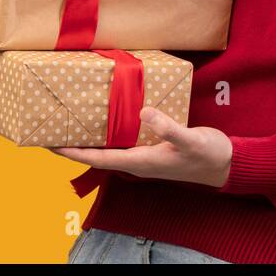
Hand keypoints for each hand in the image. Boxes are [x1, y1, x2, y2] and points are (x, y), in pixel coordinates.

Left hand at [48, 106, 233, 188]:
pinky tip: (106, 117)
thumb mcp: (190, 139)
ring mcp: (144, 153)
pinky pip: (123, 139)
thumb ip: (168, 127)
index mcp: (140, 161)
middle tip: (51, 130)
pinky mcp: (152, 145)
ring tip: (70, 123)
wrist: (225, 164)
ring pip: (108, 147)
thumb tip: (144, 112)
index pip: (98, 158)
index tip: (50, 145)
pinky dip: (109, 130)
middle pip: (97, 154)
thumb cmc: (207, 154)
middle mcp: (137, 160)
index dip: (73, 152)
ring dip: (89, 138)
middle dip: (73, 145)